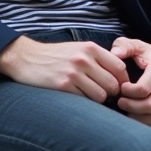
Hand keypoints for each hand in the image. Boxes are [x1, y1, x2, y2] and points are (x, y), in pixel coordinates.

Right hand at [0, 36, 128, 102]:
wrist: (27, 58)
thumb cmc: (56, 55)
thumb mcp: (78, 49)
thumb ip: (98, 58)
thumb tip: (120, 76)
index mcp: (90, 48)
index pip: (119, 67)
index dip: (123, 80)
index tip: (119, 87)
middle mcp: (84, 59)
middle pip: (113, 84)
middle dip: (112, 93)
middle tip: (104, 95)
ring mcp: (73, 73)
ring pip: (101, 95)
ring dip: (98, 100)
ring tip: (90, 96)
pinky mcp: (63, 86)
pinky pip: (85, 100)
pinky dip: (85, 102)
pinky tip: (77, 97)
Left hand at [110, 33, 150, 128]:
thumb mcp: (139, 45)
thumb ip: (123, 45)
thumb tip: (113, 54)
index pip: (143, 89)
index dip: (128, 93)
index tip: (121, 88)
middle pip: (150, 106)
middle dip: (131, 107)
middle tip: (121, 102)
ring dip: (140, 118)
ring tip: (129, 111)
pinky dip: (150, 123)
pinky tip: (140, 115)